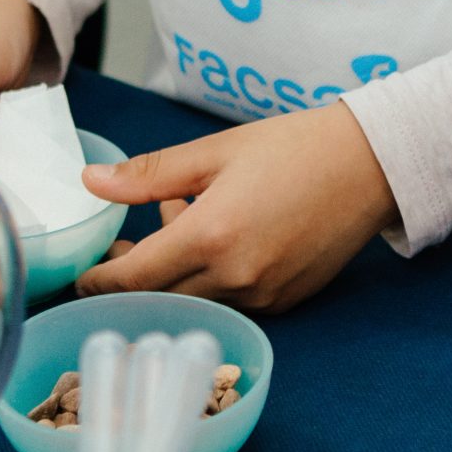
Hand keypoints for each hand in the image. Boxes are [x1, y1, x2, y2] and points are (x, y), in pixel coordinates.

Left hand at [73, 103, 394, 312]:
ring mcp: (263, 295)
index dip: (99, 282)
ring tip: (189, 219)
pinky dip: (212, 280)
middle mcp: (236, 276)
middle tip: (128, 244)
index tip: (82, 278)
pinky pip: (230, 302)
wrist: (369, 166)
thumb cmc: (292, 148)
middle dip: (135, 279)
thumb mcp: (213, 152)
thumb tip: (91, 181)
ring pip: (195, 301)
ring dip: (176, 275)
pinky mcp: (285, 302)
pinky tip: (223, 240)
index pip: (133, 279)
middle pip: (159, 299)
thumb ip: (149, 174)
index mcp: (211, 235)